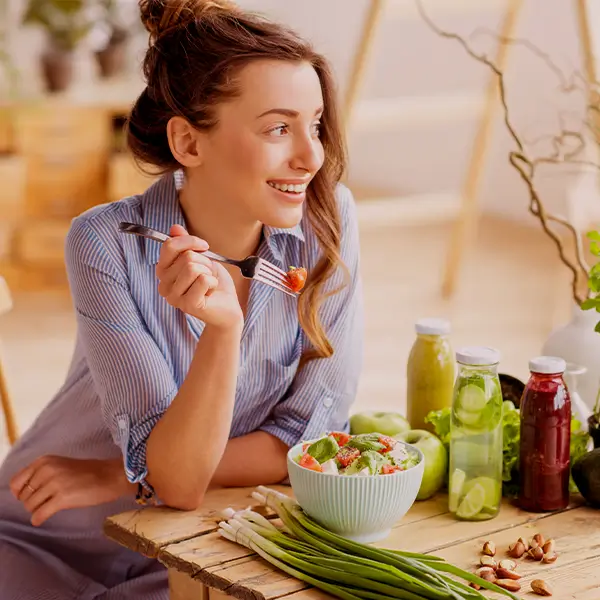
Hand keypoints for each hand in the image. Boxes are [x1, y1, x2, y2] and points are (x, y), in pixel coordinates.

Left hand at [9, 456, 133, 526]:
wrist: (110, 476)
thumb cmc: (87, 472)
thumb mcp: (60, 465)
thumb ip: (41, 473)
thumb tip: (20, 492)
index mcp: (45, 461)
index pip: (17, 481)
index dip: (20, 492)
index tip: (28, 496)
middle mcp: (47, 470)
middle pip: (23, 496)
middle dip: (31, 502)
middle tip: (46, 501)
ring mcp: (55, 484)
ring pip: (30, 506)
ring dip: (37, 509)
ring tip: (50, 506)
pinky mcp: (62, 498)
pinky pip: (39, 514)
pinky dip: (38, 519)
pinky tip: (43, 518)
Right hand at [156, 225, 242, 328]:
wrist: (228, 308)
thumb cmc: (213, 284)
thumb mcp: (201, 259)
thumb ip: (186, 245)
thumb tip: (174, 228)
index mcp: (163, 272)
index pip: (169, 246)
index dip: (190, 241)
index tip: (204, 246)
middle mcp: (164, 285)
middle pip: (185, 256)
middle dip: (204, 262)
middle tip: (207, 274)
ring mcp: (174, 297)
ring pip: (193, 267)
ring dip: (208, 272)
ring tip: (208, 283)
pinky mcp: (188, 305)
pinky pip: (203, 280)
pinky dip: (213, 283)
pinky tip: (210, 292)